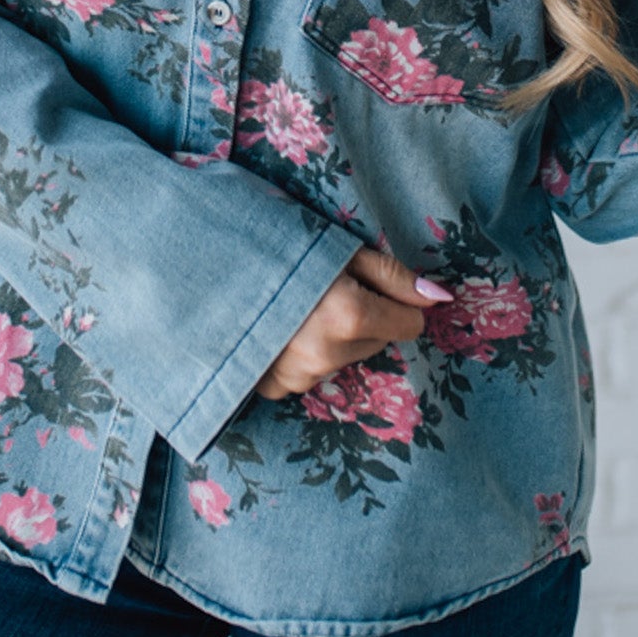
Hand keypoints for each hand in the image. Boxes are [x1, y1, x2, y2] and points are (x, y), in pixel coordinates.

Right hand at [253, 245, 451, 401]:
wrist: (196, 268)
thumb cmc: (273, 247)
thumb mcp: (338, 248)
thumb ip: (393, 276)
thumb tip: (441, 298)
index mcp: (348, 316)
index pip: (409, 325)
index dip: (397, 301)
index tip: (373, 283)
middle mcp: (326, 355)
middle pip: (377, 342)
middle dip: (364, 317)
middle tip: (324, 288)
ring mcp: (298, 377)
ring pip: (343, 358)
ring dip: (332, 336)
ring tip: (297, 305)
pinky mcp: (273, 388)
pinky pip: (309, 373)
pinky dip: (302, 353)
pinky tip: (280, 329)